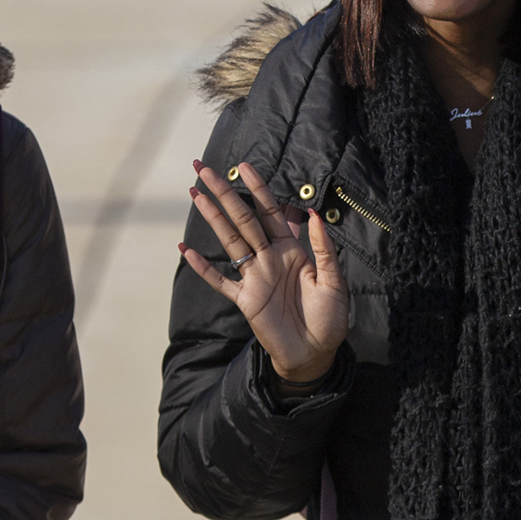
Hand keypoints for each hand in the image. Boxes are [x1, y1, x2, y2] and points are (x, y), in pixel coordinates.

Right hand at [179, 160, 348, 390]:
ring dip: (212, 218)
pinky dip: (203, 268)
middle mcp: (269, 258)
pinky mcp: (245, 301)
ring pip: (229, 241)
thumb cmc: (329, 318)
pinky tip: (186, 251)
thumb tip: (312, 213)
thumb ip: (323, 248)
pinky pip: (221, 282)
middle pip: (243, 219)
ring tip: (194, 195)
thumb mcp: (334, 281)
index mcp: (291, 250)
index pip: (271, 212)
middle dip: (225, 194)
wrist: (316, 353)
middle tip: (205, 170)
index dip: (258, 189)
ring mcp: (254, 278)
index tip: (244, 166)